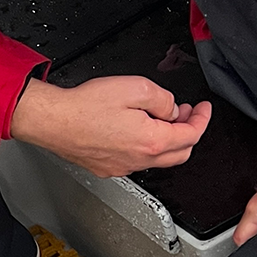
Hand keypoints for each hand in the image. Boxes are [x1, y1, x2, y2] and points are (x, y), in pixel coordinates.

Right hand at [10, 76, 212, 177]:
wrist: (54, 121)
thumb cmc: (85, 107)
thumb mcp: (136, 87)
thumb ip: (163, 98)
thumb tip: (170, 109)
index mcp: (151, 141)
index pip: (191, 135)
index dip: (202, 119)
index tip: (202, 109)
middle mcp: (137, 160)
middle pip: (179, 155)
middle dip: (188, 133)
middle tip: (185, 115)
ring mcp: (121, 167)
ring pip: (156, 161)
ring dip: (165, 141)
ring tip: (157, 120)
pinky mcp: (106, 168)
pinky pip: (134, 162)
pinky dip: (144, 148)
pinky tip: (134, 131)